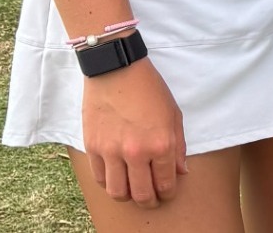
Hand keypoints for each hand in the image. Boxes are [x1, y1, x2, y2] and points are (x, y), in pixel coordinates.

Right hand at [79, 57, 187, 207]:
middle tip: (152, 199)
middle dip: (150, 201)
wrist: (116, 70)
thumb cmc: (149, 89)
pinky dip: (110, 183)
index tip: (167, 193)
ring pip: (118, 193)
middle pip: (142, 195)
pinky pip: (100, 178)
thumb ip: (178, 147)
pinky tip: (117, 177)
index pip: (165, 184)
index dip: (168, 193)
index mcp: (161, 145)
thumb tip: (180, 172)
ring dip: (128, 196)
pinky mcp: (92, 148)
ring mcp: (111, 152)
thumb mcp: (174, 114)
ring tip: (133, 190)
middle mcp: (136, 153)